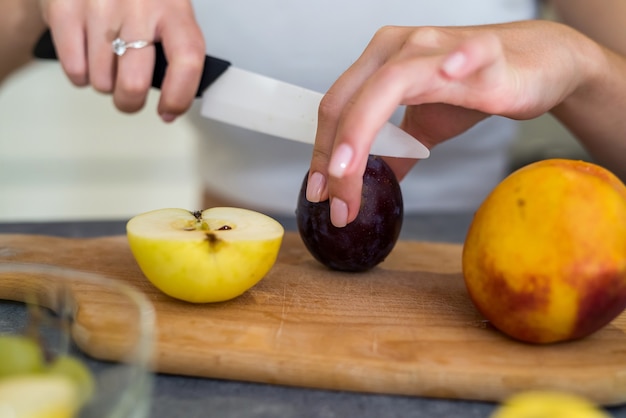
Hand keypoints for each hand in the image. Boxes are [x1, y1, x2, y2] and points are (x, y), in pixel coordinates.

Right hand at [39, 0, 204, 120]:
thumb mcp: (166, 12)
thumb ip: (175, 51)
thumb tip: (174, 100)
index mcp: (173, 8)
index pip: (187, 60)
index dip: (178, 96)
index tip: (169, 110)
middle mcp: (138, 5)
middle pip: (134, 84)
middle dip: (130, 101)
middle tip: (129, 96)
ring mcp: (99, 6)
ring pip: (102, 82)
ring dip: (105, 82)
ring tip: (107, 60)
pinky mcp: (65, 9)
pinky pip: (75, 70)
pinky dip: (81, 73)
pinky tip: (88, 54)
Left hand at [307, 20, 595, 226]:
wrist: (539, 64)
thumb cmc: (476, 87)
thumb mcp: (427, 125)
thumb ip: (397, 150)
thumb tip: (373, 182)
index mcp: (381, 63)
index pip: (337, 108)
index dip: (322, 152)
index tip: (319, 193)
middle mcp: (401, 48)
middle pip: (352, 102)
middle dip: (336, 158)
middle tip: (336, 204)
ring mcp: (439, 47)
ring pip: (389, 84)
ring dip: (362, 131)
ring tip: (348, 174)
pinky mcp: (485, 53)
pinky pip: (467, 54)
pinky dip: (455, 62)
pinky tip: (447, 76)